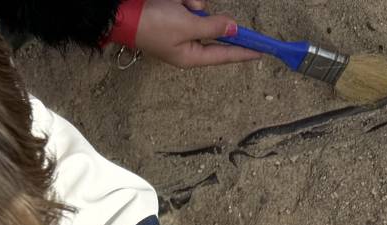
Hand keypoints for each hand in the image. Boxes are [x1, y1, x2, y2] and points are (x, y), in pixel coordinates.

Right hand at [136, 0, 261, 67]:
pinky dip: (184, 0)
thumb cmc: (153, 24)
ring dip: (193, 5)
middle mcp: (188, 46)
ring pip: (203, 13)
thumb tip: (234, 29)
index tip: (262, 52)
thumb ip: (213, 27)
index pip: (224, 55)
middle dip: (208, 18)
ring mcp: (181, 29)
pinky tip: (172, 1)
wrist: (124, 12)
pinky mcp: (175, 15)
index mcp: (191, 56)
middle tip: (197, 14)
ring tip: (176, 5)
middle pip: (214, 31)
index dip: (243, 53)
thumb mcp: (186, 25)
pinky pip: (191, 5)